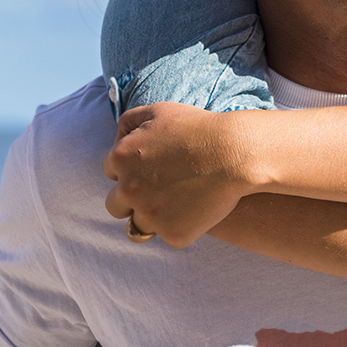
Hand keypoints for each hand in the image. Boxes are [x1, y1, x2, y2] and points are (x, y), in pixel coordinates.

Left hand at [102, 103, 261, 247]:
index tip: (151, 169)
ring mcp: (150, 216)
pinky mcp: (173, 234)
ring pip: (138, 227)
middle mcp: (128, 190)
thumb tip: (117, 140)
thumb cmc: (199, 128)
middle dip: (132, 199)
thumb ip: (129, 123)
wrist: (235, 152)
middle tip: (158, 192)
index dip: (131, 170)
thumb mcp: (159, 111)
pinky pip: (169, 235)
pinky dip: (180, 226)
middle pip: (115, 205)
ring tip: (176, 206)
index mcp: (120, 159)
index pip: (111, 171)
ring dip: (152, 218)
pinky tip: (197, 212)